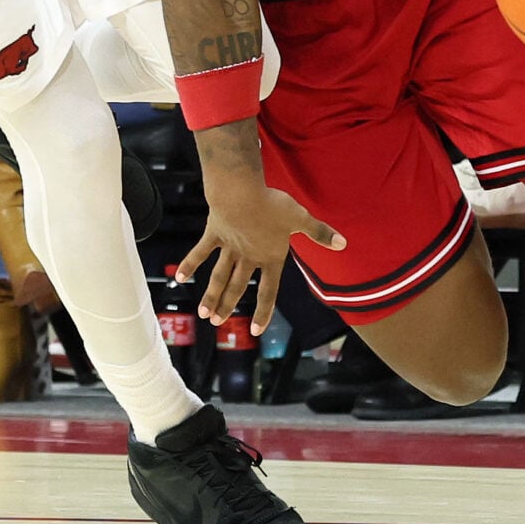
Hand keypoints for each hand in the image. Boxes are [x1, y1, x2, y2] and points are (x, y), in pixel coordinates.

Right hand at [180, 168, 343, 333]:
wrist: (241, 193)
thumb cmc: (272, 205)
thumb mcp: (300, 218)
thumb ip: (319, 233)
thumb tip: (343, 243)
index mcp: (269, 257)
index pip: (269, 291)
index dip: (263, 311)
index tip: (256, 330)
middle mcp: (248, 257)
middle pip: (238, 287)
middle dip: (228, 305)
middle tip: (218, 322)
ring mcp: (229, 247)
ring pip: (219, 276)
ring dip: (211, 295)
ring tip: (204, 314)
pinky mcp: (214, 234)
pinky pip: (201, 252)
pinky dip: (190, 264)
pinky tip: (180, 278)